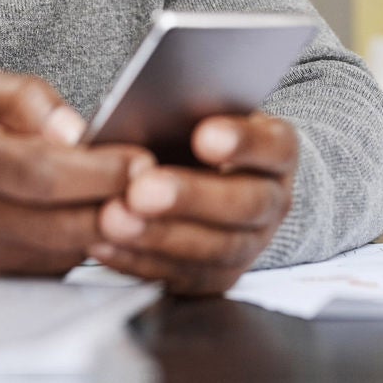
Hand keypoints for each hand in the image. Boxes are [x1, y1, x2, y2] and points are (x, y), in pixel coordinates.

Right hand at [0, 68, 151, 275]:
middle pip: (57, 226)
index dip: (97, 172)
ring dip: (104, 232)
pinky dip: (77, 249)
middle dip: (118, 209)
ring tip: (139, 203)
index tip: (144, 161)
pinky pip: (45, 273)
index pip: (38, 173)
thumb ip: (26, 99)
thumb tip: (78, 132)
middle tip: (163, 190)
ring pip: (58, 255)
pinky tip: (99, 224)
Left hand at [89, 113, 296, 295]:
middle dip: (190, 198)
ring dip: (161, 236)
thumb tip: (150, 106)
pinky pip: (183, 277)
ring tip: (114, 218)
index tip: (205, 136)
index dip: (243, 143)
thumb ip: (186, 110)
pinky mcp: (218, 277)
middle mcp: (272, 201)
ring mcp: (251, 244)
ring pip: (216, 249)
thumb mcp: (203, 113)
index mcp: (278, 152)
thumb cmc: (199, 136)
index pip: (274, 147)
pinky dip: (140, 261)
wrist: (213, 179)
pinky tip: (105, 243)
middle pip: (245, 204)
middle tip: (142, 189)